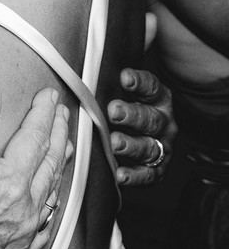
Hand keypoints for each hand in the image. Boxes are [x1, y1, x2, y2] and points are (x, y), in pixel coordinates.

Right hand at [0, 83, 70, 248]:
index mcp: (8, 186)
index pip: (34, 140)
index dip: (43, 115)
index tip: (48, 96)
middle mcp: (23, 213)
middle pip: (50, 165)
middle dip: (57, 134)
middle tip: (60, 114)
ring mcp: (21, 239)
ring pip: (52, 196)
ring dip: (58, 167)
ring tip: (62, 148)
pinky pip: (44, 229)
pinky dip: (50, 208)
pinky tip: (49, 202)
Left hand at [108, 67, 175, 184]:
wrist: (143, 139)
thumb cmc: (127, 110)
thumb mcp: (123, 93)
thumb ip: (111, 85)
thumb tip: (84, 73)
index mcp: (157, 100)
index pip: (152, 88)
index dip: (139, 82)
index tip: (124, 77)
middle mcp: (163, 123)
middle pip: (150, 119)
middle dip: (132, 115)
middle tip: (113, 111)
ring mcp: (161, 147)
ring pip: (149, 147)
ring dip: (131, 145)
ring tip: (114, 143)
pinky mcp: (156, 169)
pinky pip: (147, 174)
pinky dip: (133, 175)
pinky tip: (120, 174)